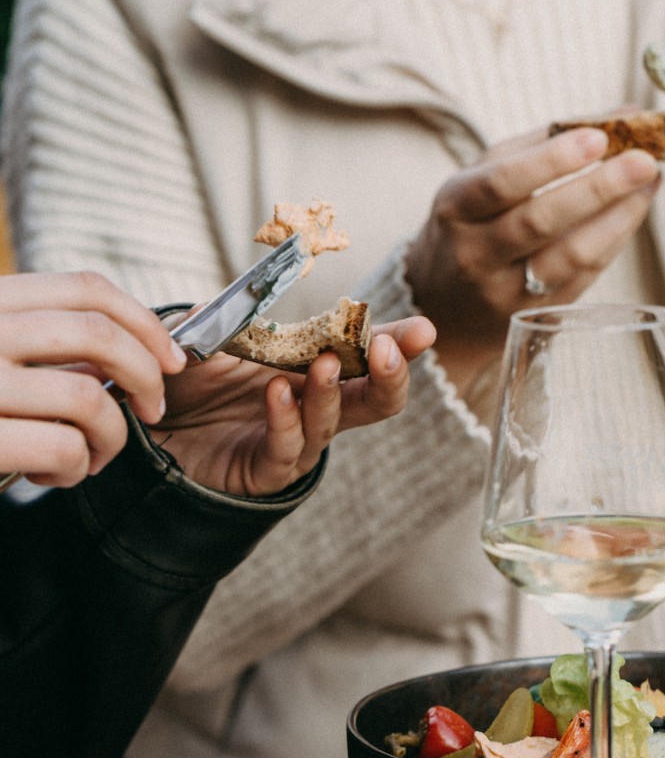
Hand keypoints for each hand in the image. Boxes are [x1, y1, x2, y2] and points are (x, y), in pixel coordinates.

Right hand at [0, 271, 186, 486]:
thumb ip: (43, 346)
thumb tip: (125, 358)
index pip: (85, 287)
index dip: (145, 322)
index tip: (172, 359)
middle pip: (98, 333)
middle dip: (147, 376)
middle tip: (151, 411)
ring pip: (88, 398)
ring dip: (110, 437)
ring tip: (89, 456)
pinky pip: (63, 448)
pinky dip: (76, 469)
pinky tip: (53, 474)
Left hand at [152, 316, 434, 495]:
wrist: (147, 426)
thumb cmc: (186, 380)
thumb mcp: (210, 336)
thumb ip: (233, 312)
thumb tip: (251, 286)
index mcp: (312, 370)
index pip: (368, 359)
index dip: (399, 345)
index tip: (424, 331)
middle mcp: (313, 408)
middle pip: (374, 401)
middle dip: (389, 377)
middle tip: (386, 351)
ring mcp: (293, 442)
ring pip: (332, 426)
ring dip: (331, 394)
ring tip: (325, 365)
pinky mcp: (263, 471)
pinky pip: (286, 451)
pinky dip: (287, 422)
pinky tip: (278, 394)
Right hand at [404, 125, 659, 390]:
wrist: (444, 309)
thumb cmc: (470, 227)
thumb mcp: (479, 181)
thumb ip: (540, 145)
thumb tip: (618, 114)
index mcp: (455, 210)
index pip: (502, 183)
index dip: (551, 160)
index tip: (598, 137)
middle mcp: (477, 256)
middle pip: (540, 222)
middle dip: (597, 188)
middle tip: (644, 161)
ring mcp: (507, 293)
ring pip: (570, 257)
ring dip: (618, 218)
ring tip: (650, 184)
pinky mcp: (538, 316)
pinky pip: (585, 276)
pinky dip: (614, 240)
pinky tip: (633, 212)